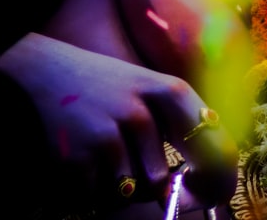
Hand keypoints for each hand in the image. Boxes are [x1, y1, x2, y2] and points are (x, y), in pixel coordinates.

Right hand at [0, 33, 237, 213]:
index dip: (215, 179)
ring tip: (107, 159)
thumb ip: (182, 126)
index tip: (207, 194)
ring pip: (127, 192)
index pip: (211, 146)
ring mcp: (107, 133)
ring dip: (118, 188)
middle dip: (151, 188)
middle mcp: (142, 112)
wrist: (51, 70)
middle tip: (138, 174)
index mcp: (172, 93)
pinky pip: (95, 196)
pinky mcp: (76, 154)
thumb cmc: (114, 88)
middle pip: (159, 180)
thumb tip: (202, 182)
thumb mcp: (155, 90)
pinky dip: (90, 190)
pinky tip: (86, 161)